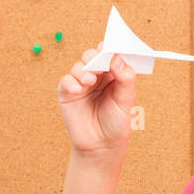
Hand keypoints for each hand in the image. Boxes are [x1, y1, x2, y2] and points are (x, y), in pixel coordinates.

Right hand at [57, 41, 137, 157]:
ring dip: (83, 70)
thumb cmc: (117, 123)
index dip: (110, 48)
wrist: (101, 146)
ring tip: (89, 81)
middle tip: (98, 65)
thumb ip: (125, 78)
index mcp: (114, 74)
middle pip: (92, 56)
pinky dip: (71, 82)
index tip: (109, 47)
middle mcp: (97, 76)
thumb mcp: (126, 100)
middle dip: (94, 57)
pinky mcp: (68, 92)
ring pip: (79, 65)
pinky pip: (66, 80)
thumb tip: (117, 57)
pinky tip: (78, 90)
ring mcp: (82, 83)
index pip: (111, 54)